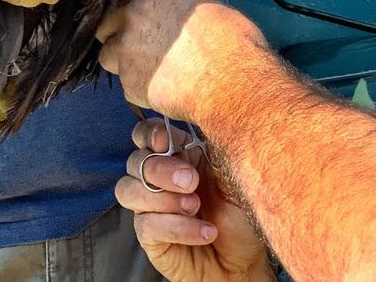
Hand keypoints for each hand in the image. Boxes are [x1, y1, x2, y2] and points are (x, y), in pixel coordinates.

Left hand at [97, 0, 268, 120]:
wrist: (230, 81)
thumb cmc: (233, 43)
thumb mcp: (211, 8)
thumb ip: (183, 6)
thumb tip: (182, 14)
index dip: (133, 6)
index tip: (141, 18)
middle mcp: (134, 12)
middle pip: (109, 20)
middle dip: (119, 33)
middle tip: (141, 47)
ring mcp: (126, 46)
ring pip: (107, 53)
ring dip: (121, 61)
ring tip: (147, 71)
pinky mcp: (127, 78)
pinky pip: (125, 83)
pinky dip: (138, 87)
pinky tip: (161, 89)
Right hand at [116, 119, 274, 281]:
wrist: (248, 261)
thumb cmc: (243, 215)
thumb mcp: (236, 172)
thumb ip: (214, 146)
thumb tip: (202, 114)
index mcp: (180, 156)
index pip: (147, 135)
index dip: (148, 134)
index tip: (164, 142)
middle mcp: (161, 179)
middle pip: (135, 161)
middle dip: (161, 170)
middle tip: (192, 182)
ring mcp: (152, 208)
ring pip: (128, 190)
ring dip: (164, 198)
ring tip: (196, 207)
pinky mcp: (150, 237)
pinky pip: (146, 225)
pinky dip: (177, 227)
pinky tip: (204, 232)